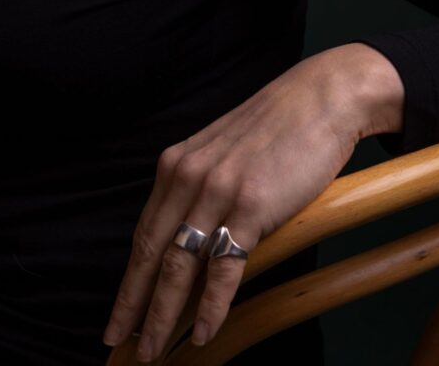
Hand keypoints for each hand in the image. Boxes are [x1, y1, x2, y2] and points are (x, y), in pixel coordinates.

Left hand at [102, 43, 403, 360]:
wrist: (321, 98)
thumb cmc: (277, 129)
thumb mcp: (222, 153)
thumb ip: (199, 188)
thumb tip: (187, 239)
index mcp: (176, 164)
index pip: (142, 234)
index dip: (127, 281)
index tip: (116, 316)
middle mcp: (187, 176)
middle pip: (150, 255)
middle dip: (132, 306)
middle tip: (118, 344)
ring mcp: (217, 191)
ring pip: (178, 267)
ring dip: (162, 316)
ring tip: (152, 353)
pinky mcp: (252, 205)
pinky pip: (223, 268)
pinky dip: (210, 307)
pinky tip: (202, 333)